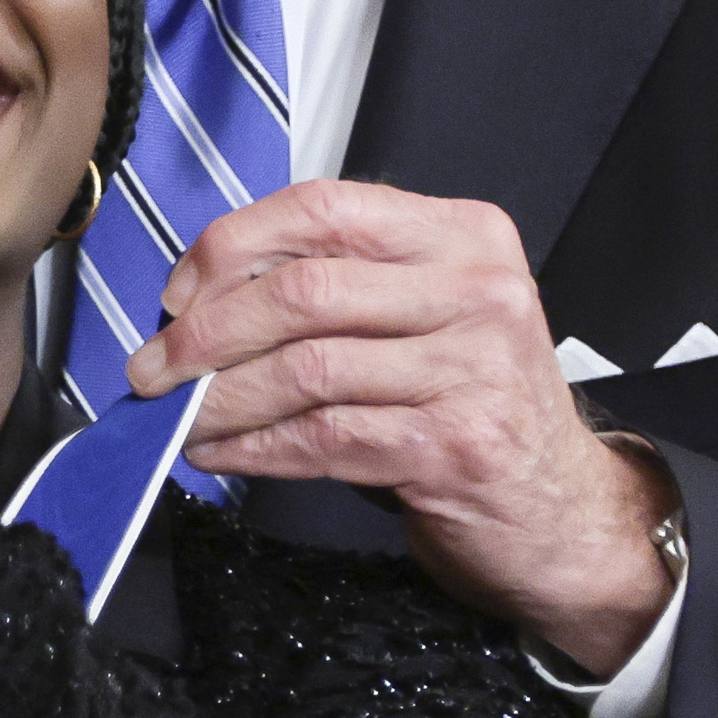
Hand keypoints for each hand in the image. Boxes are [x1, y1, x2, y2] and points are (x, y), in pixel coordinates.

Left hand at [125, 180, 677, 672]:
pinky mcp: (454, 447)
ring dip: (219, 399)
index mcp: (465, 235)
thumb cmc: (474, 404)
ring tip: (176, 416)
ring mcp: (473, 368)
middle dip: (206, 332)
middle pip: (304, 290)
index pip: (324, 207)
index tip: (178, 293)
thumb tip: (202, 298)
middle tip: (154, 367)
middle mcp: (478, 290)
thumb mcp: (428, 316)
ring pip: (304, 369)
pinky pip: (321, 438)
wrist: (563, 510)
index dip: (233, 246)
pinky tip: (218, 453)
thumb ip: (344, 285)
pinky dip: (252, 448)